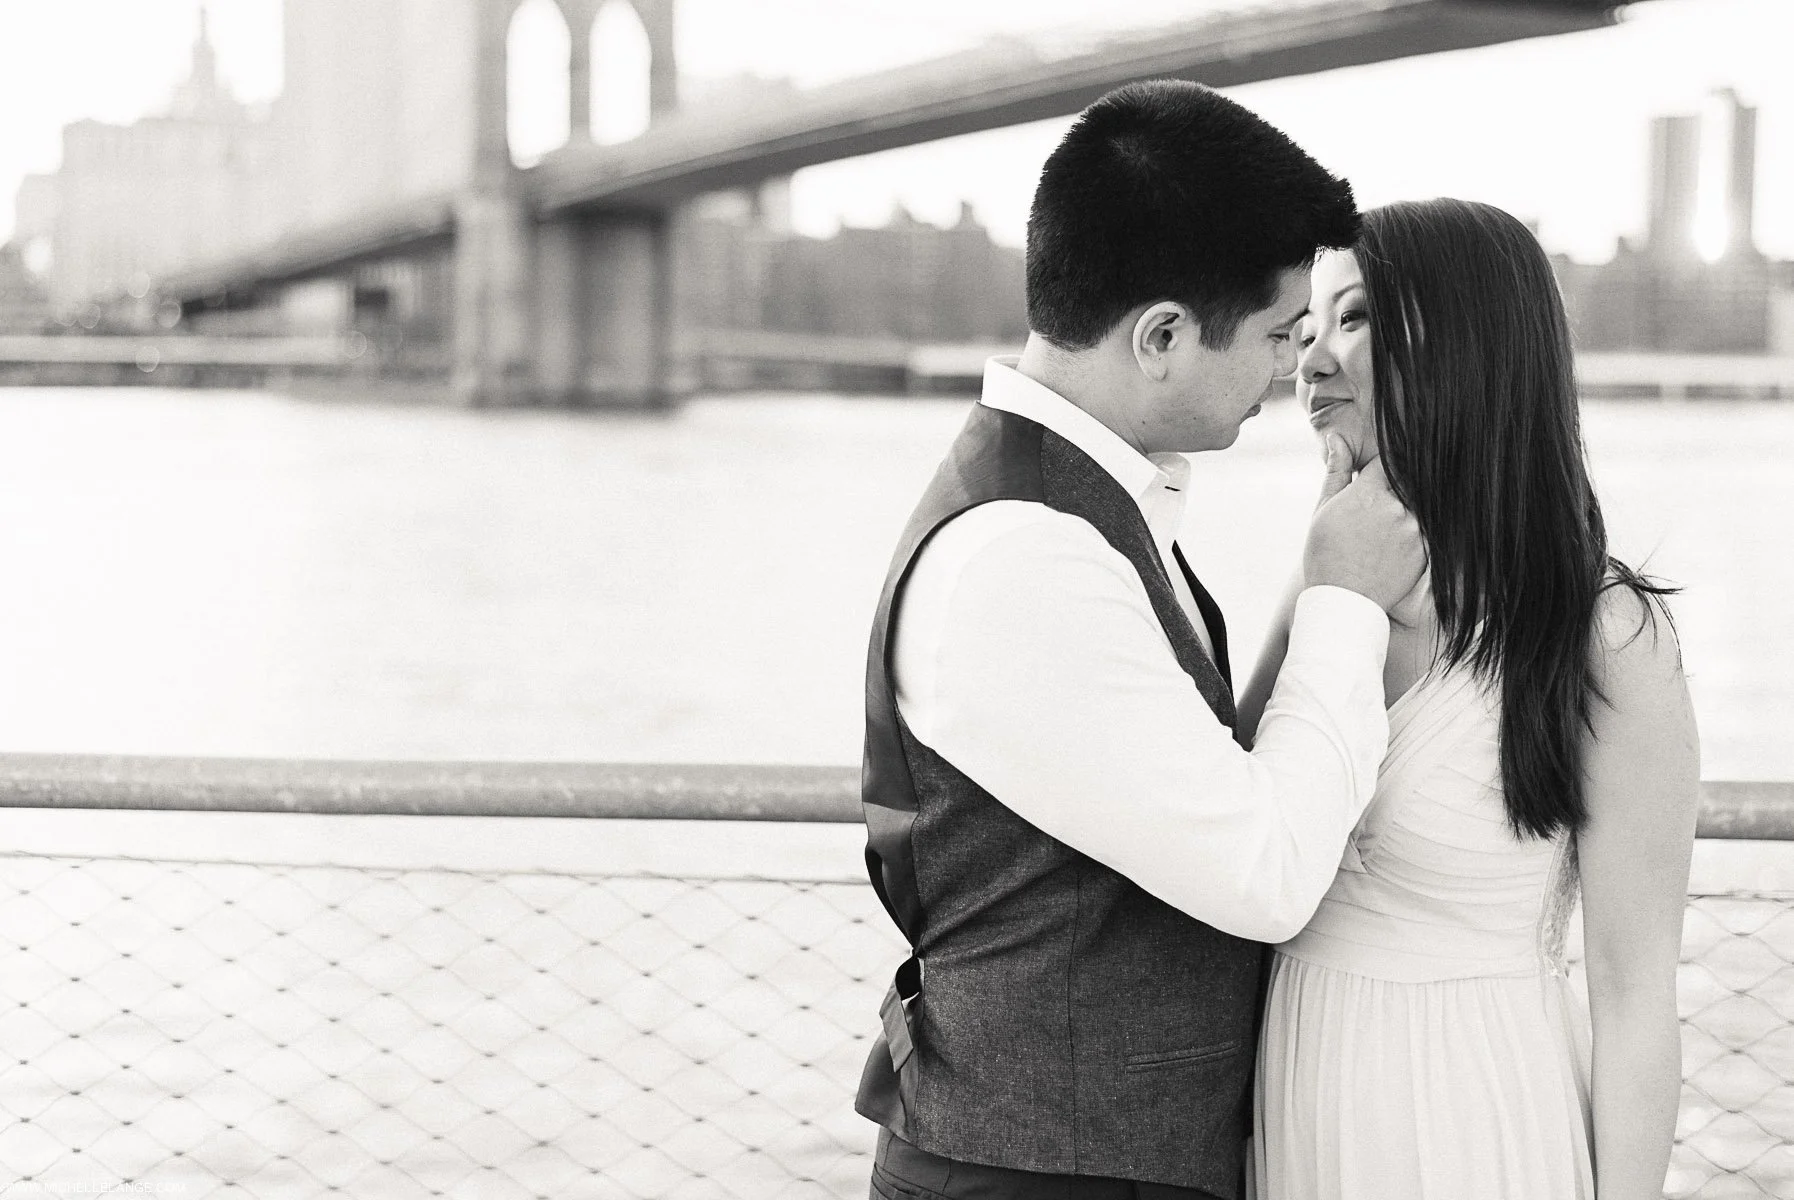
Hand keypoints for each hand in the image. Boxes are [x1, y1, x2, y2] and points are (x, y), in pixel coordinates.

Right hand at [1302, 447, 1425, 613]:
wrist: (1343, 601)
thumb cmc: (1325, 555)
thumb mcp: (1324, 510)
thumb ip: (1337, 472)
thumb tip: (1337, 438)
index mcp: (1368, 493)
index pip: (1387, 462)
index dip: (1382, 468)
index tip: (1378, 476)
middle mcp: (1396, 507)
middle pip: (1406, 482)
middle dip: (1394, 489)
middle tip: (1378, 512)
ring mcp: (1414, 530)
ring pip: (1417, 505)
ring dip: (1405, 510)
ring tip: (1381, 533)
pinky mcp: (1425, 549)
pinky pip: (1425, 529)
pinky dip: (1413, 532)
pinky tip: (1391, 548)